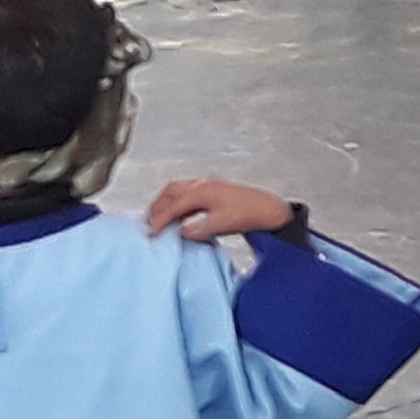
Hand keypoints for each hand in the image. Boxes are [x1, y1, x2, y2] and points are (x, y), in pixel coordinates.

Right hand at [143, 176, 299, 243]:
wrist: (269, 210)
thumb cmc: (248, 214)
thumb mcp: (221, 225)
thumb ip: (198, 229)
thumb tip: (182, 232)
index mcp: (201, 191)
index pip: (173, 206)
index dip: (160, 220)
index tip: (152, 234)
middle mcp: (203, 184)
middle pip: (171, 192)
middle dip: (158, 207)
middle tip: (149, 223)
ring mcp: (209, 185)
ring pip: (179, 190)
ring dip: (167, 203)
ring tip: (160, 218)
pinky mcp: (216, 190)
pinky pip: (189, 193)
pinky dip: (179, 203)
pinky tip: (181, 215)